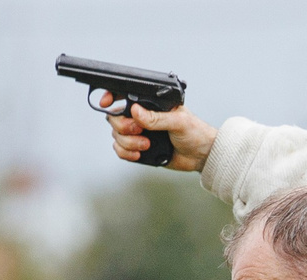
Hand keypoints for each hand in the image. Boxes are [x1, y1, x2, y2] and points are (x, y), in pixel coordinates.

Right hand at [99, 92, 215, 172]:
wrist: (201, 156)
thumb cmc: (194, 132)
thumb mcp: (178, 121)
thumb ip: (157, 117)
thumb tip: (135, 111)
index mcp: (150, 104)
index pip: (124, 95)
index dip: (110, 96)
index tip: (105, 102)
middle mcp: (141, 117)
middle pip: (114, 118)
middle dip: (124, 127)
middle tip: (141, 132)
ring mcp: (138, 133)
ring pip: (116, 135)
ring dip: (128, 142)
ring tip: (147, 146)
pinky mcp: (138, 149)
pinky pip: (120, 150)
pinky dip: (126, 153)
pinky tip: (140, 154)